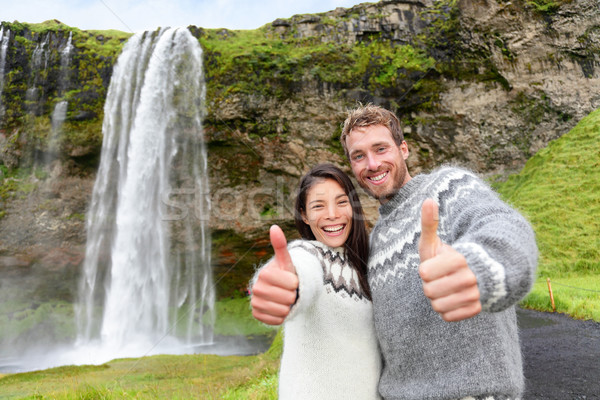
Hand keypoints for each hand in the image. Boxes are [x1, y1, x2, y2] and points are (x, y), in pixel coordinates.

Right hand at [250, 225, 298, 324]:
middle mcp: (255, 288)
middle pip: (288, 298)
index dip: (296, 283)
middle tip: (289, 291)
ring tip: (284, 300)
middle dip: (293, 295)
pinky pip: (276, 320)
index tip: (291, 280)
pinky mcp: (257, 315)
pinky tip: (279, 308)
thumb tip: (274, 227)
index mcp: (264, 274)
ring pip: (283, 311)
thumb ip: (280, 246)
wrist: (280, 291)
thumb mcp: (286, 261)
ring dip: (288, 306)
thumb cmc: (285, 275)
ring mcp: (255, 302)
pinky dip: (282, 316)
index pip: (291, 284)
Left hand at [418, 199, 481, 321]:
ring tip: (445, 289)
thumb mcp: (435, 242)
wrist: (475, 275)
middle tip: (439, 279)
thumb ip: (429, 223)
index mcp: (458, 259)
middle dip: (430, 286)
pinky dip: (446, 311)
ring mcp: (474, 295)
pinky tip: (452, 299)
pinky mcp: (475, 309)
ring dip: (437, 299)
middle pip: (429, 291)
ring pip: (438, 306)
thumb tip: (428, 200)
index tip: (433, 266)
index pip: (424, 273)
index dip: (425, 271)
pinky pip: (448, 317)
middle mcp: (469, 278)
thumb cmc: (447, 258)